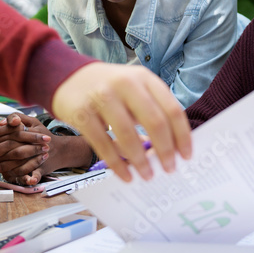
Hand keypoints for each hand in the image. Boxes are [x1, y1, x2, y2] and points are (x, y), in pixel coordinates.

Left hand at [0, 113, 93, 184]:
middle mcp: (34, 144)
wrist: (61, 150)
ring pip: (19, 163)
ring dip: (3, 167)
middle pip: (12, 148)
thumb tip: (2, 122)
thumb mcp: (33, 122)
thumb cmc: (42, 135)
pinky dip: (28, 178)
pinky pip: (34, 174)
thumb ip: (17, 118)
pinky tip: (13, 179)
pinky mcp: (42, 168)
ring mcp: (38, 157)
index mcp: (30, 131)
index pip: (10, 132)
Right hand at [50, 63, 190, 182]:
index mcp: (144, 78)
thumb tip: (170, 149)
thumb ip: (151, 112)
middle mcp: (125, 83)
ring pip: (128, 134)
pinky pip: (103, 143)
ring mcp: (102, 96)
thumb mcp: (133, 90)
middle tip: (169, 169)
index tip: (186, 156)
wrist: (67, 77)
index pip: (172, 109)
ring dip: (140, 160)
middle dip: (165, 150)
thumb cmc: (108, 89)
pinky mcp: (82, 112)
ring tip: (147, 175)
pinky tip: (125, 175)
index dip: (182, 135)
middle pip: (155, 121)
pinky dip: (116, 163)